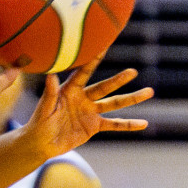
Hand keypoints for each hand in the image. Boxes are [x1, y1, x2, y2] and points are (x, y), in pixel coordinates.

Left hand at [19, 56, 152, 157]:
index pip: (84, 72)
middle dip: (118, 80)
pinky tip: (143, 123)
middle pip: (104, 87)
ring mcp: (91, 111)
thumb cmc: (38, 123)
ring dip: (132, 98)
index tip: (104, 44)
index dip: (94, 59)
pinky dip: (128, 124)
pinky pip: (114, 124)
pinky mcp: (94, 126)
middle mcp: (83, 98)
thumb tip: (50, 75)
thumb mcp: (44, 109)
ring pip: (114, 103)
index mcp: (70, 90)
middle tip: (133, 72)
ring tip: (149, 92)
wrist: (41, 143)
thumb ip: (49, 94)